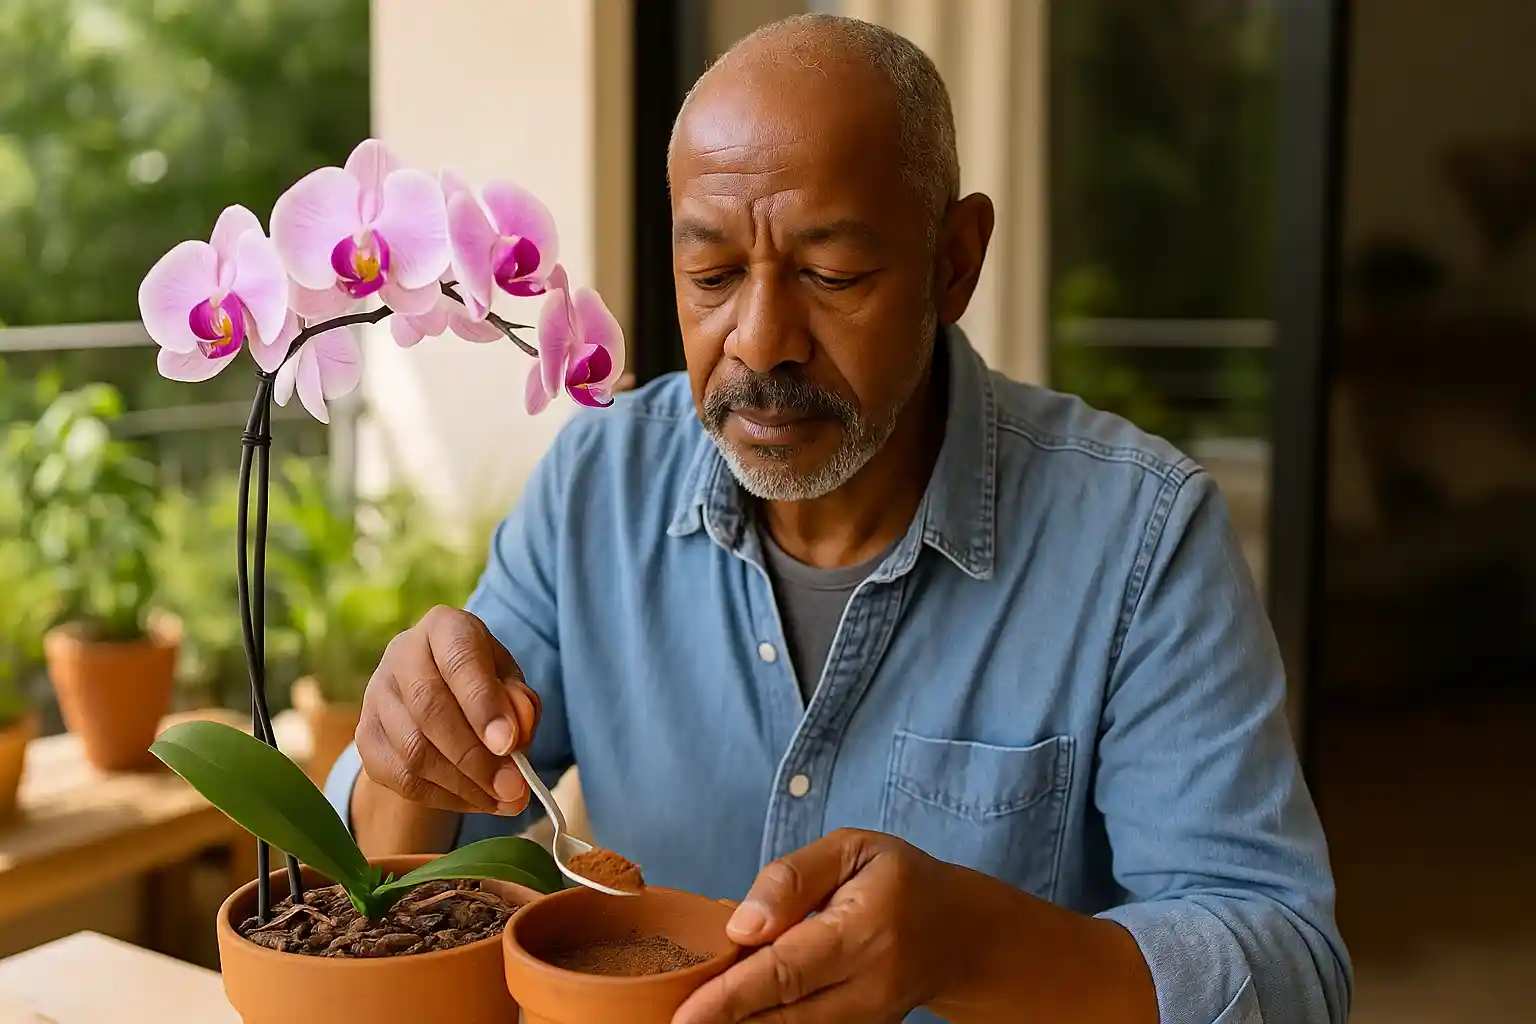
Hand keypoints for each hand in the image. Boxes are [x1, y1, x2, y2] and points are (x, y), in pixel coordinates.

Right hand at [356, 605, 540, 815]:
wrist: (436, 688)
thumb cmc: (483, 681)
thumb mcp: (511, 681)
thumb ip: (520, 704)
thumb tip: (513, 740)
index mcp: (444, 627)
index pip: (459, 661)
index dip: (484, 705)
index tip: (509, 745)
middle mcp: (401, 654)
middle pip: (429, 709)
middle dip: (475, 757)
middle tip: (512, 787)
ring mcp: (375, 696)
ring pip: (413, 751)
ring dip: (463, 785)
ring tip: (502, 800)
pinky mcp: (365, 737)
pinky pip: (401, 778)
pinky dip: (443, 797)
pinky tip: (474, 800)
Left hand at [673, 829, 971, 1023]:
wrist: (960, 934)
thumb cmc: (898, 881)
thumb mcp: (852, 849)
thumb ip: (793, 879)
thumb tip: (741, 926)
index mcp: (864, 929)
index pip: (787, 969)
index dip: (731, 997)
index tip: (684, 1014)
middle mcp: (870, 985)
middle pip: (786, 1016)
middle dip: (726, 1023)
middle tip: (673, 1023)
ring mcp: (870, 1019)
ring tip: (696, 1021)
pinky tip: (732, 1022)